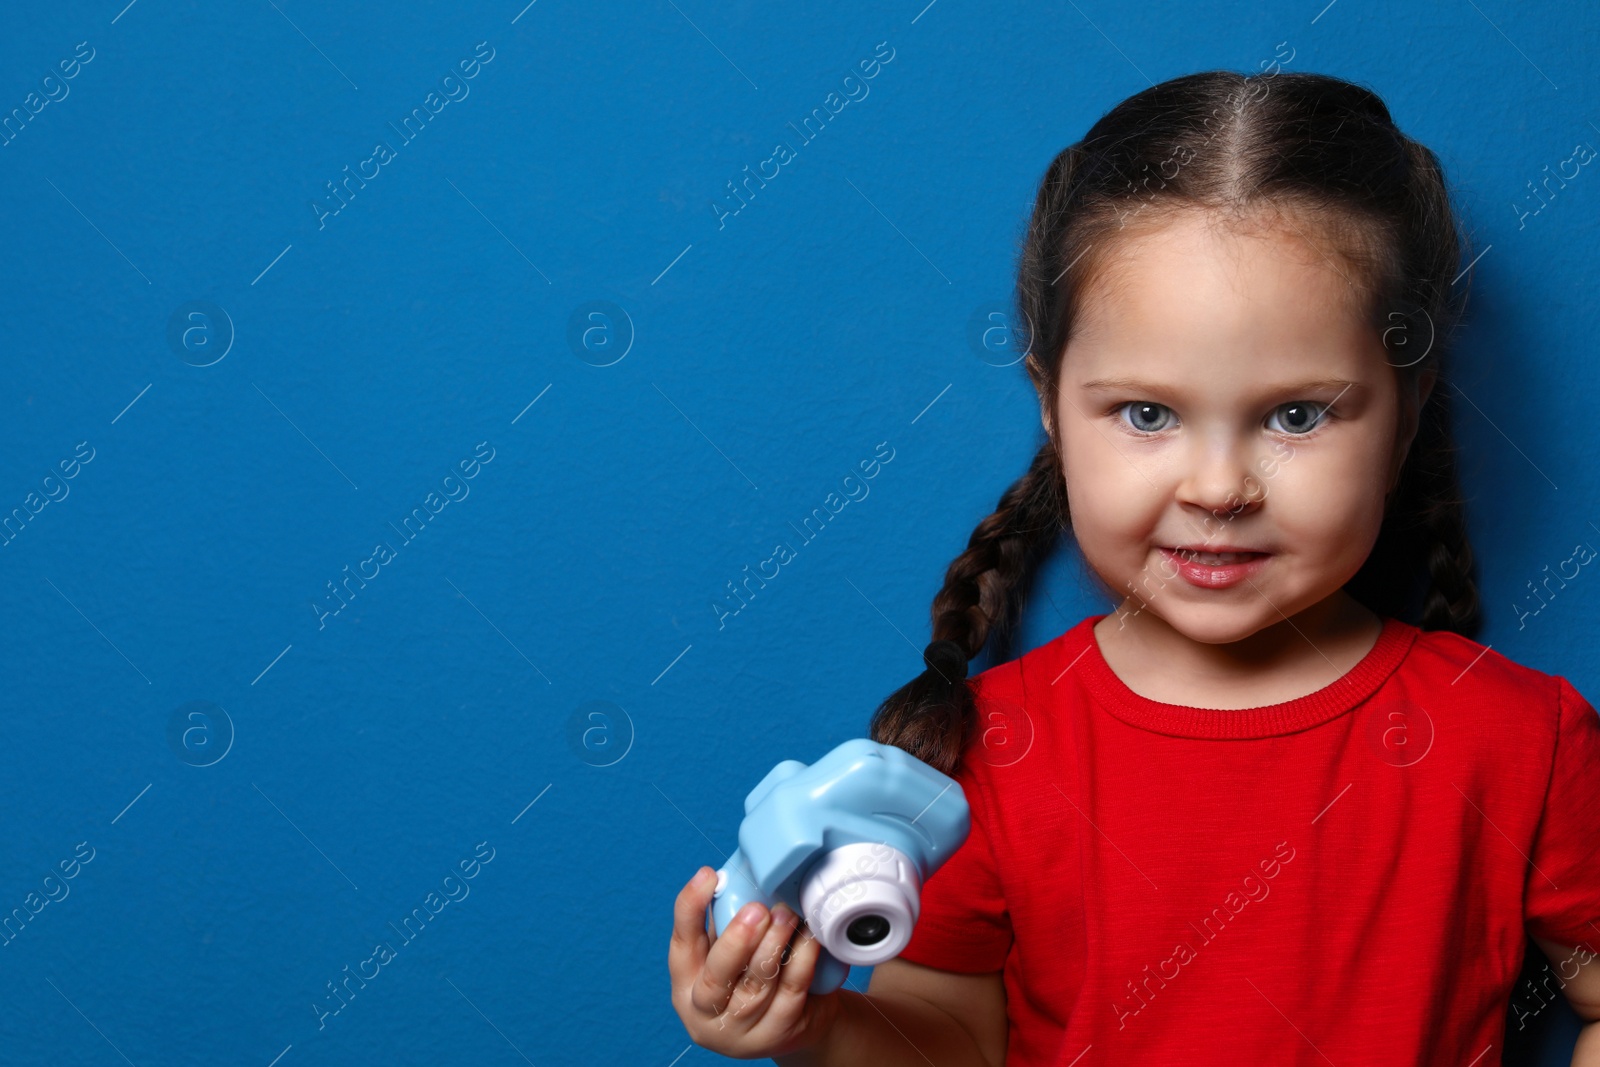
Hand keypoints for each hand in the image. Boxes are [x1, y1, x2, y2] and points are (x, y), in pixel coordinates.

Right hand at [669, 865, 840, 1058]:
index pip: (682, 942)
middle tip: (758, 909)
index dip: (691, 907)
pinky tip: (809, 939)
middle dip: (738, 939)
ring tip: (788, 915)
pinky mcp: (776, 1035)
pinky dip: (802, 961)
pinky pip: (791, 994)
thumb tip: (738, 872)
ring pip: (757, 986)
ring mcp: (741, 1031)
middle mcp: (705, 1012)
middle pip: (716, 976)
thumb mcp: (733, 954)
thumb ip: (729, 921)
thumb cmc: (755, 976)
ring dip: (774, 945)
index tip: (708, 875)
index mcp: (686, 982)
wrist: (795, 1024)